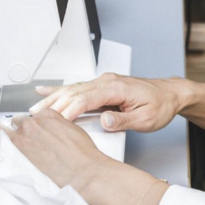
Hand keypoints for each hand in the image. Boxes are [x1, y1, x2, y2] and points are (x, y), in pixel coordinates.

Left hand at [0, 109, 107, 189]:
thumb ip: (57, 126)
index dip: (32, 126)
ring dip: (2, 137)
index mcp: (48, 115)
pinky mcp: (13, 151)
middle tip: (22, 144)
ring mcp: (22, 135)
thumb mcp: (72, 131)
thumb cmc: (82, 154)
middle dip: (18, 131)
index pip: (34, 116)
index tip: (32, 133)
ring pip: (1, 130)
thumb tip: (51, 132)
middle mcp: (33, 122)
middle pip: (17, 122)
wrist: (81, 171)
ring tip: (2, 147)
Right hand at [29, 73, 188, 133]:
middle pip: (74, 92)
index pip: (86, 99)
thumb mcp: (146, 119)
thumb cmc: (160, 105)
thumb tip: (104, 120)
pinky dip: (60, 89)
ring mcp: (105, 82)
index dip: (69, 111)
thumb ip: (123, 121)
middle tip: (35, 118)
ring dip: (53, 99)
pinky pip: (78, 87)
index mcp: (117, 88)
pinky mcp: (103, 86)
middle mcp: (108, 81)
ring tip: (34, 109)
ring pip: (73, 89)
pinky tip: (45, 90)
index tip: (56, 123)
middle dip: (54, 105)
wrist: (170, 94)